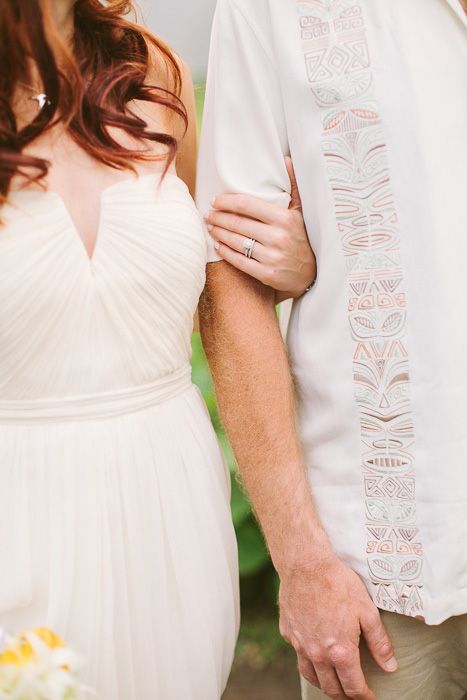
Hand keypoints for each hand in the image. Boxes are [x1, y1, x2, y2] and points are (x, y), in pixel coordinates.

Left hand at [204, 157, 315, 300]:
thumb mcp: (301, 211)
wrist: (311, 273)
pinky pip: (239, 261)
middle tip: (207, 214)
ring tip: (210, 227)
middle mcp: (279, 237)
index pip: (247, 205)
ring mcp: (272, 257)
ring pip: (236, 242)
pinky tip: (218, 245)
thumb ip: (293, 186)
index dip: (227, 202)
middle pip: (238, 223)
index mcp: (285, 218)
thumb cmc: (301, 237)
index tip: (215, 200)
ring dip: (219, 233)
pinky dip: (225, 252)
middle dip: (218, 218)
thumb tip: (285, 160)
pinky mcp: (267, 274)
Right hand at [279, 556, 397, 698]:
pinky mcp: (288, 632)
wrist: (305, 564)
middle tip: (354, 693)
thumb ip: (379, 642)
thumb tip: (390, 666)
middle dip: (345, 696)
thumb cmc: (338, 583)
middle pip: (331, 689)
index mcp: (340, 651)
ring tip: (334, 682)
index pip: (354, 688)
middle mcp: (317, 654)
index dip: (365, 697)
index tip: (371, 698)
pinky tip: (315, 653)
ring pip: (311, 676)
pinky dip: (308, 661)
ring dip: (325, 684)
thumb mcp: (367, 611)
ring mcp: (300, 644)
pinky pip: (299, 655)